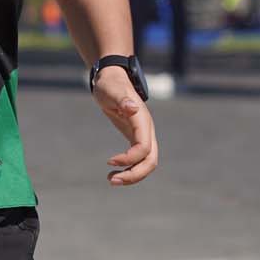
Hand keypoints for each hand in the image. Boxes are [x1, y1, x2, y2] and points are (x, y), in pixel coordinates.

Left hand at [93, 67, 158, 186]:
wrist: (112, 78)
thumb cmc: (111, 84)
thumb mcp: (112, 90)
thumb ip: (122, 99)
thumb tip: (132, 108)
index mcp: (142, 121)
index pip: (144, 147)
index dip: (129, 158)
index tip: (109, 161)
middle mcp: (147, 130)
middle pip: (150, 161)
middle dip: (134, 175)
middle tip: (111, 180)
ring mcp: (143, 135)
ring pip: (146, 163)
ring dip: (132, 175)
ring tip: (110, 180)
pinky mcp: (135, 138)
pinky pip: (138, 159)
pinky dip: (129, 168)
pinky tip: (113, 171)